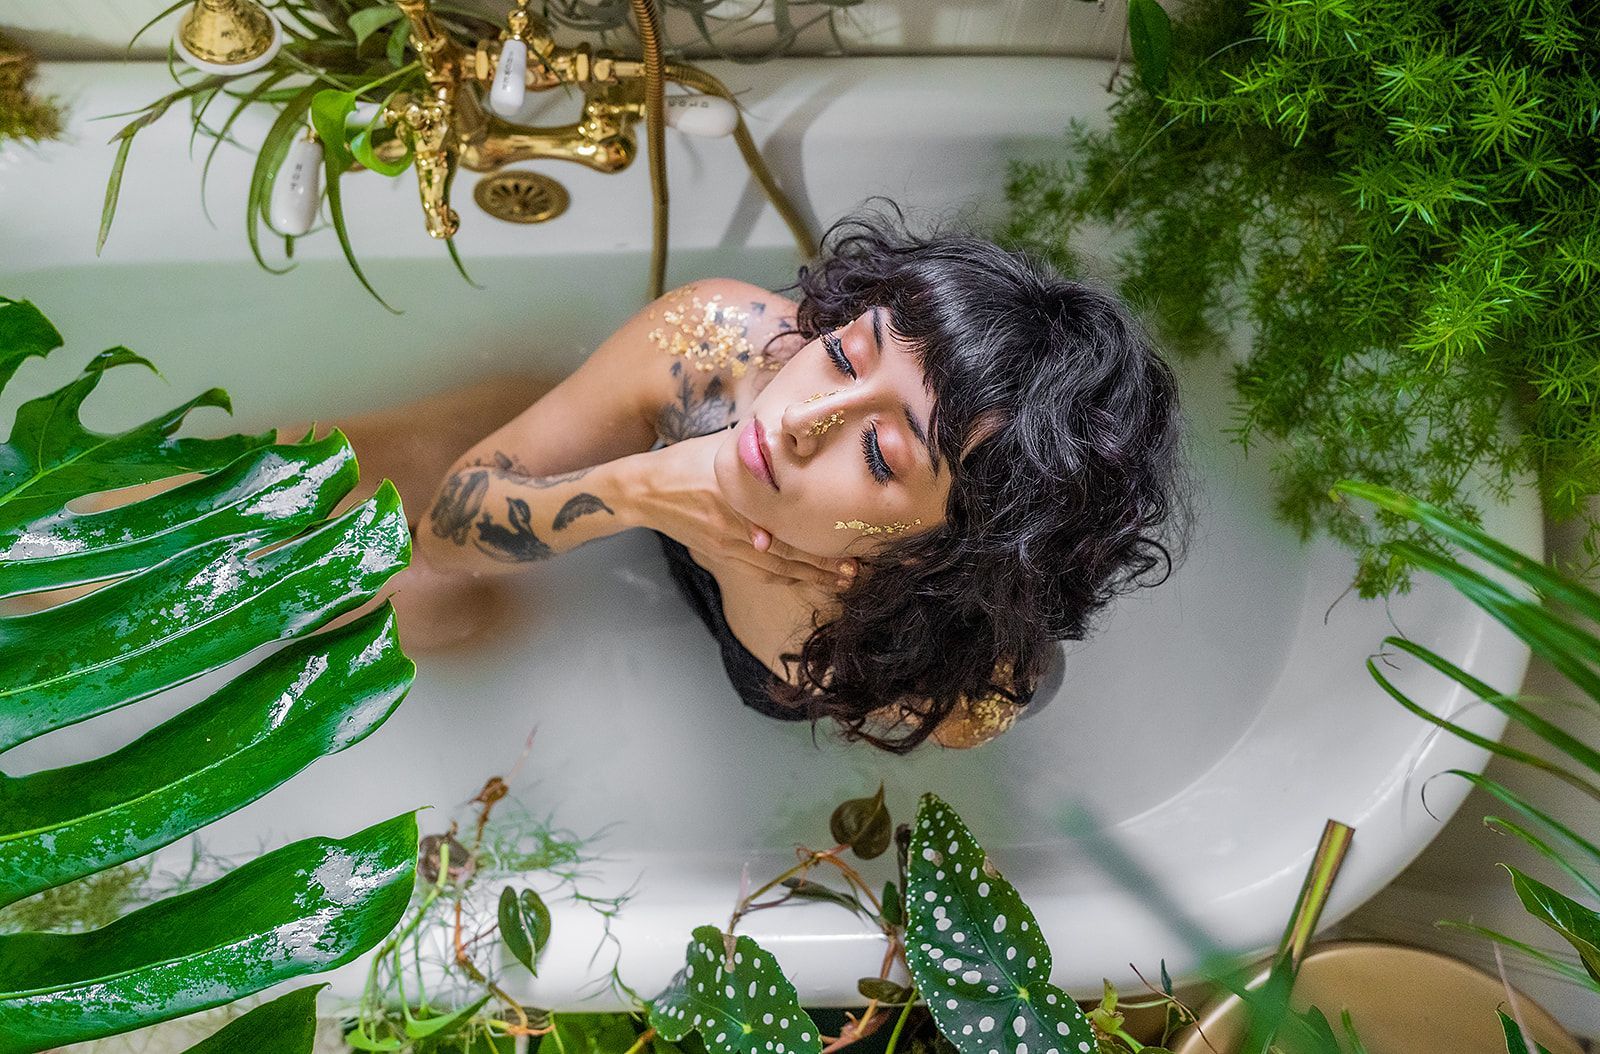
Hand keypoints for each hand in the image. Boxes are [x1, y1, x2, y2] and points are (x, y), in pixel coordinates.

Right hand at [629, 431, 857, 591]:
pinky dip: (784, 578)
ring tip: (841, 581)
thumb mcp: (723, 446)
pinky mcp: (720, 554)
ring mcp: (727, 545)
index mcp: (739, 496)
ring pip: (776, 568)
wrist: (645, 490)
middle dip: (824, 564)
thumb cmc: (686, 461)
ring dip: (810, 577)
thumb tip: (796, 437)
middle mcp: (735, 525)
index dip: (819, 536)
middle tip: (857, 569)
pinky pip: (757, 571)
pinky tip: (805, 581)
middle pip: (788, 552)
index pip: (788, 522)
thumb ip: (758, 449)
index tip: (850, 540)